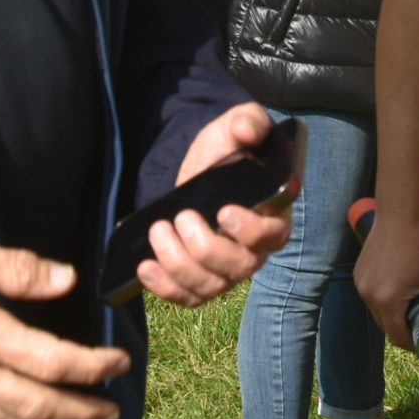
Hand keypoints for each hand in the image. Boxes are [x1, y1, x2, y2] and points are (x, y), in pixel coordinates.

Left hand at [132, 103, 293, 307]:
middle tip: (181, 216)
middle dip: (204, 246)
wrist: (200, 169)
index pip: (272, 234)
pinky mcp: (202, 282)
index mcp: (273, 214)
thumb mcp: (235, 127)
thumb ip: (247, 121)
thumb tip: (248, 129)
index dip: (250, 230)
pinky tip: (145, 268)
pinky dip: (164, 287)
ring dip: (178, 263)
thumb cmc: (226, 150)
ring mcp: (228, 270)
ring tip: (158, 230)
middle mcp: (255, 250)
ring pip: (209, 285)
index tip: (224, 211)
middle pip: (238, 266)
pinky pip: (187, 297)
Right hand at [353, 203, 418, 351]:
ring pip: (377, 312)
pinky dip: (383, 300)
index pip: (398, 336)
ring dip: (392, 316)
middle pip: (385, 327)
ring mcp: (360, 284)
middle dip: (402, 331)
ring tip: (410, 309)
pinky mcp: (358, 274)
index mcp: (388, 300)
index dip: (413, 345)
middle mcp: (369, 295)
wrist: (400, 213)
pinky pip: (371, 297)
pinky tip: (397, 292)